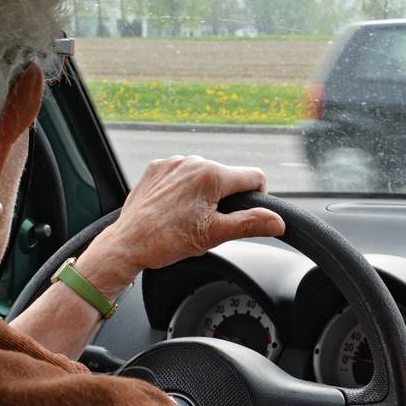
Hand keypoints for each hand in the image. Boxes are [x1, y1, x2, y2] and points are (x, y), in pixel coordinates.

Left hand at [81, 155, 284, 297]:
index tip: (244, 214)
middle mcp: (192, 161)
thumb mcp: (215, 235)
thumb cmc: (167, 241)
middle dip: (225, 198)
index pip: (254, 177)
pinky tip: (172, 208)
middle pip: (227, 177)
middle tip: (207, 223)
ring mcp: (172, 163)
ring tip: (186, 217)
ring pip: (203, 175)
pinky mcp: (156, 168)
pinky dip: (183, 189)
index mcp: (211, 175)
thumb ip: (250, 224)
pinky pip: (181, 174)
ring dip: (203, 193)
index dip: (257, 197)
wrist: (127, 243)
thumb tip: (277, 220)